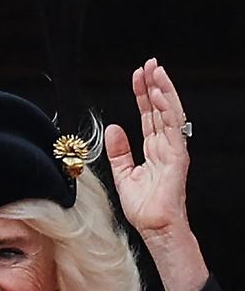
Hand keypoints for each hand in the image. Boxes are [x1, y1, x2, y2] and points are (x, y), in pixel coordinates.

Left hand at [104, 57, 189, 239]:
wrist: (154, 227)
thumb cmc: (144, 207)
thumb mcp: (123, 174)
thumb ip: (119, 151)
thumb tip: (114, 128)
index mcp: (154, 148)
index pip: (148, 115)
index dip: (142, 95)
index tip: (137, 76)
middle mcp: (166, 145)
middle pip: (160, 109)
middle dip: (154, 85)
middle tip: (148, 64)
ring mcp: (173, 149)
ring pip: (169, 113)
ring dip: (162, 90)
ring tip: (155, 71)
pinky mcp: (177, 156)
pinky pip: (172, 127)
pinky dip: (167, 108)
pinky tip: (160, 93)